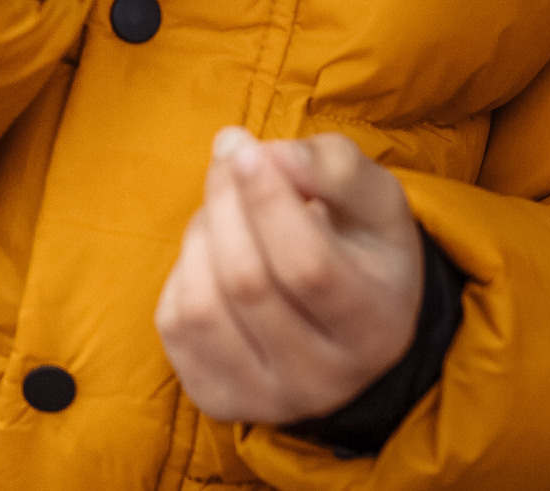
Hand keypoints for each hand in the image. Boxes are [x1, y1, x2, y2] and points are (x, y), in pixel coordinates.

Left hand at [155, 129, 424, 424]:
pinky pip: (174, 325)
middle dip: (227, 203)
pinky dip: (184, 271)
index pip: (307, 266)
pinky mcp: (218, 399)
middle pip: (247, 281)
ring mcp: (268, 399)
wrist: (350, 324)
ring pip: (202, 305)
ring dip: (201, 235)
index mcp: (375, 326)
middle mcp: (325, 379)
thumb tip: (264, 155)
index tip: (247, 150)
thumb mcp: (374, 198)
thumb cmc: (362, 245)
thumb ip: (331, 168)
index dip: (267, 201)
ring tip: (225, 209)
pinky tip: (214, 254)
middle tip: (229, 158)